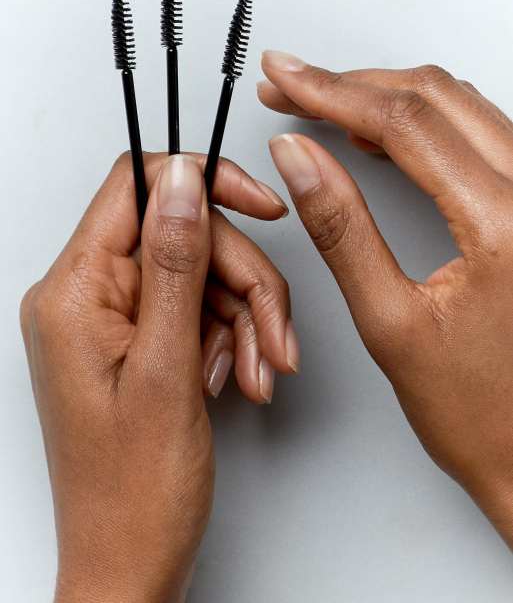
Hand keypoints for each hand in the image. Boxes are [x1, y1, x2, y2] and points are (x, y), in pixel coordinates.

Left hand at [20, 152, 297, 601]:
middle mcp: (86, 297)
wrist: (130, 559)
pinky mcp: (138, 341)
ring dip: (245, 319)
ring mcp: (113, 319)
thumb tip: (181, 179)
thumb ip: (173, 263)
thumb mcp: (167, 367)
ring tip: (260, 373)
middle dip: (244, 282)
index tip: (263, 207)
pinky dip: (232, 338)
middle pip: (184, 238)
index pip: (137, 187)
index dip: (206, 184)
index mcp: (74, 292)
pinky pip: (199, 311)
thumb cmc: (136, 489)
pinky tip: (240, 379)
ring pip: (202, 276)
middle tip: (274, 338)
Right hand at [259, 50, 512, 547]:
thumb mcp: (390, 322)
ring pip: (459, 108)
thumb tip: (300, 159)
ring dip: (386, 98)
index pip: (404, 124)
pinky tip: (382, 134)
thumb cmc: (479, 412)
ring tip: (325, 103)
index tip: (285, 80)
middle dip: (353, 84)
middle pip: (435, 98)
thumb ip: (340, 228)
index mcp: (506, 225)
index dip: (331, 92)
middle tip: (293, 85)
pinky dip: (423, 124)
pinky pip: (478, 137)